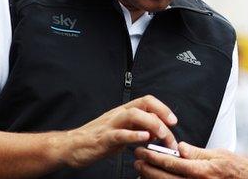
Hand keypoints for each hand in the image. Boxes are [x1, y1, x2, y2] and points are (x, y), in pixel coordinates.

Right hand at [58, 95, 177, 167]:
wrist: (73, 146)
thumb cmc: (99, 138)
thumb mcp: (124, 131)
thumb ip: (140, 129)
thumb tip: (159, 132)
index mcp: (125, 111)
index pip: (148, 101)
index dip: (163, 108)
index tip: (173, 122)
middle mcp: (119, 114)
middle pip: (144, 104)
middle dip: (162, 114)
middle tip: (172, 130)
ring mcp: (111, 125)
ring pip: (134, 114)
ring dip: (152, 123)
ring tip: (161, 135)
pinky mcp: (104, 138)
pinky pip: (120, 134)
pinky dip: (134, 135)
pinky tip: (144, 139)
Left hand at [134, 142, 247, 178]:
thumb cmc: (238, 169)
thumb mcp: (220, 155)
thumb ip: (197, 153)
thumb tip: (180, 147)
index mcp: (201, 171)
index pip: (172, 163)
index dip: (155, 157)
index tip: (144, 151)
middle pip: (164, 178)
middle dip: (148, 168)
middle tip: (136, 159)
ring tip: (141, 171)